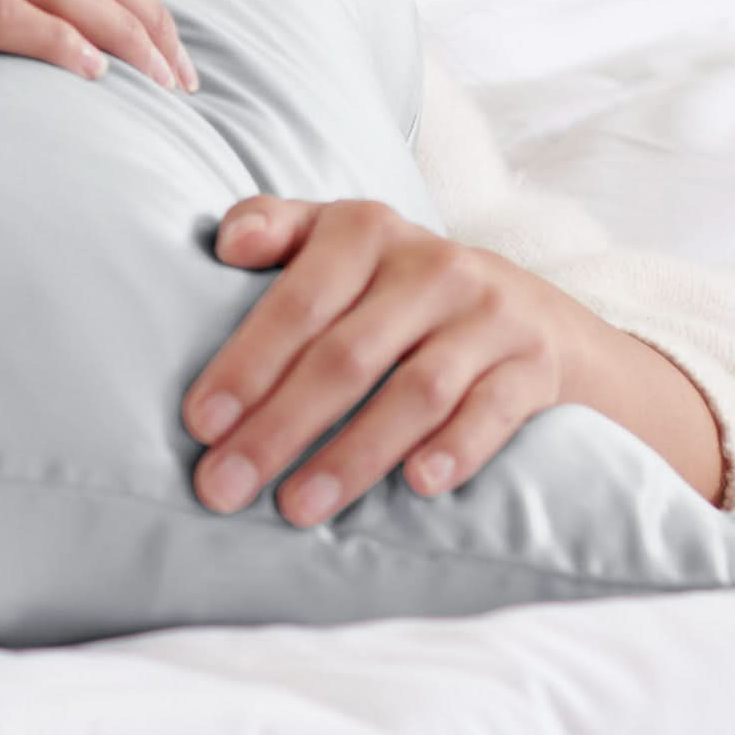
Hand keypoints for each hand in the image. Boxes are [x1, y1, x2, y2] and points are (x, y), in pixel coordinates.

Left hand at [182, 195, 599, 524]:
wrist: (533, 310)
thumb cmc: (397, 280)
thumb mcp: (338, 237)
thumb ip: (276, 227)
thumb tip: (228, 243)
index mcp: (365, 230)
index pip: (296, 302)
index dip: (246, 363)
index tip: (199, 423)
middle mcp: (430, 266)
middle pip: (345, 357)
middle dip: (278, 428)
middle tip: (224, 487)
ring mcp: (488, 317)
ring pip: (414, 393)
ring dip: (352, 456)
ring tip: (295, 507)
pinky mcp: (534, 365)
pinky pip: (493, 411)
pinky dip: (455, 449)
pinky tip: (416, 486)